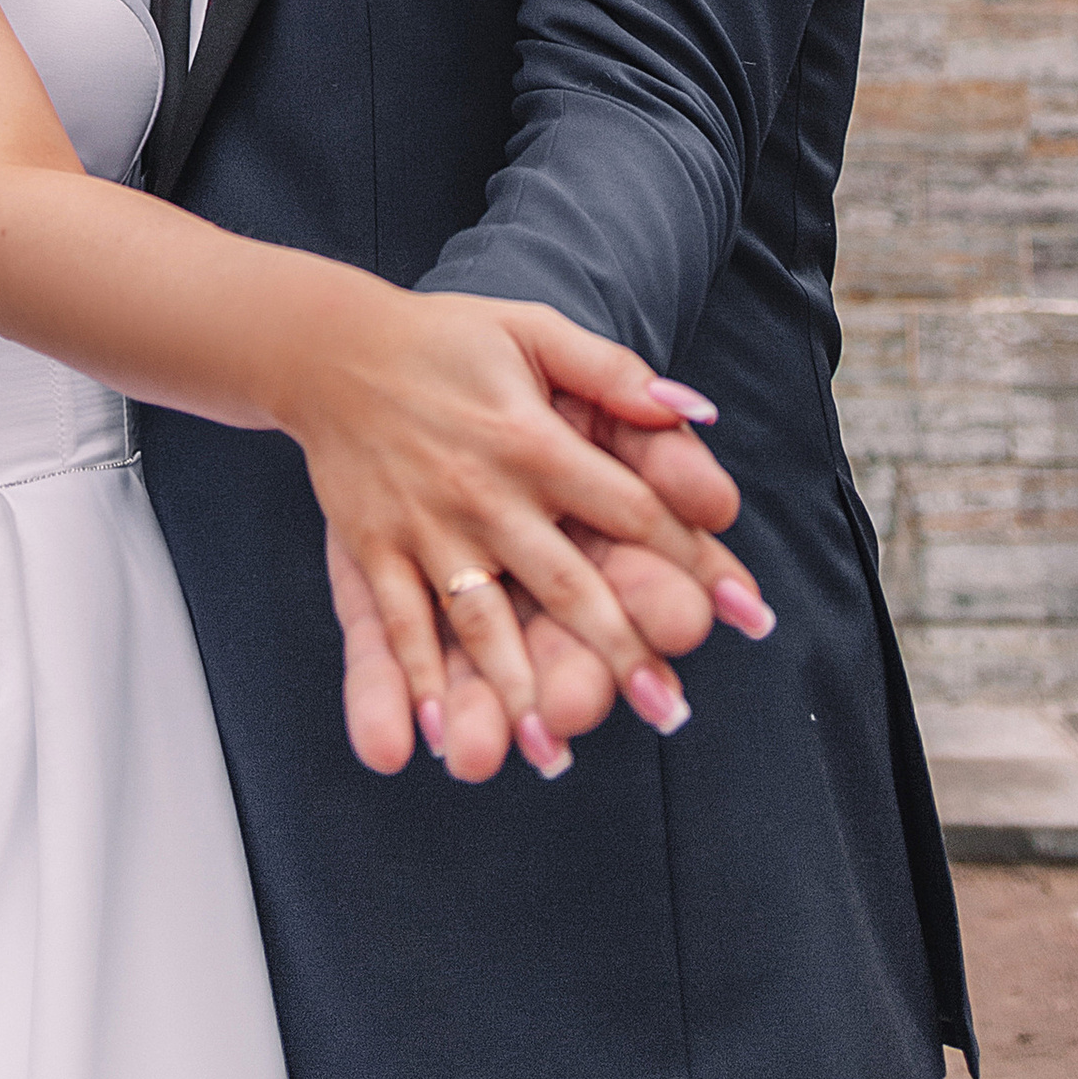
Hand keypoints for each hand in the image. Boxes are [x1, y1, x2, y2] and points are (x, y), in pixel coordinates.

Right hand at [294, 299, 772, 773]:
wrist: (332, 347)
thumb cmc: (450, 341)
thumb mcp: (537, 332)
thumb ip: (613, 375)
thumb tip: (694, 411)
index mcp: (535, 441)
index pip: (631, 511)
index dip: (694, 561)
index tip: (745, 612)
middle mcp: (486, 493)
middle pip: (566, 584)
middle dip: (619, 649)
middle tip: (666, 708)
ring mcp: (427, 528)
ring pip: (481, 620)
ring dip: (517, 686)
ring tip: (554, 746)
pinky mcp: (375, 549)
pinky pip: (398, 621)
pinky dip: (415, 677)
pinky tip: (438, 731)